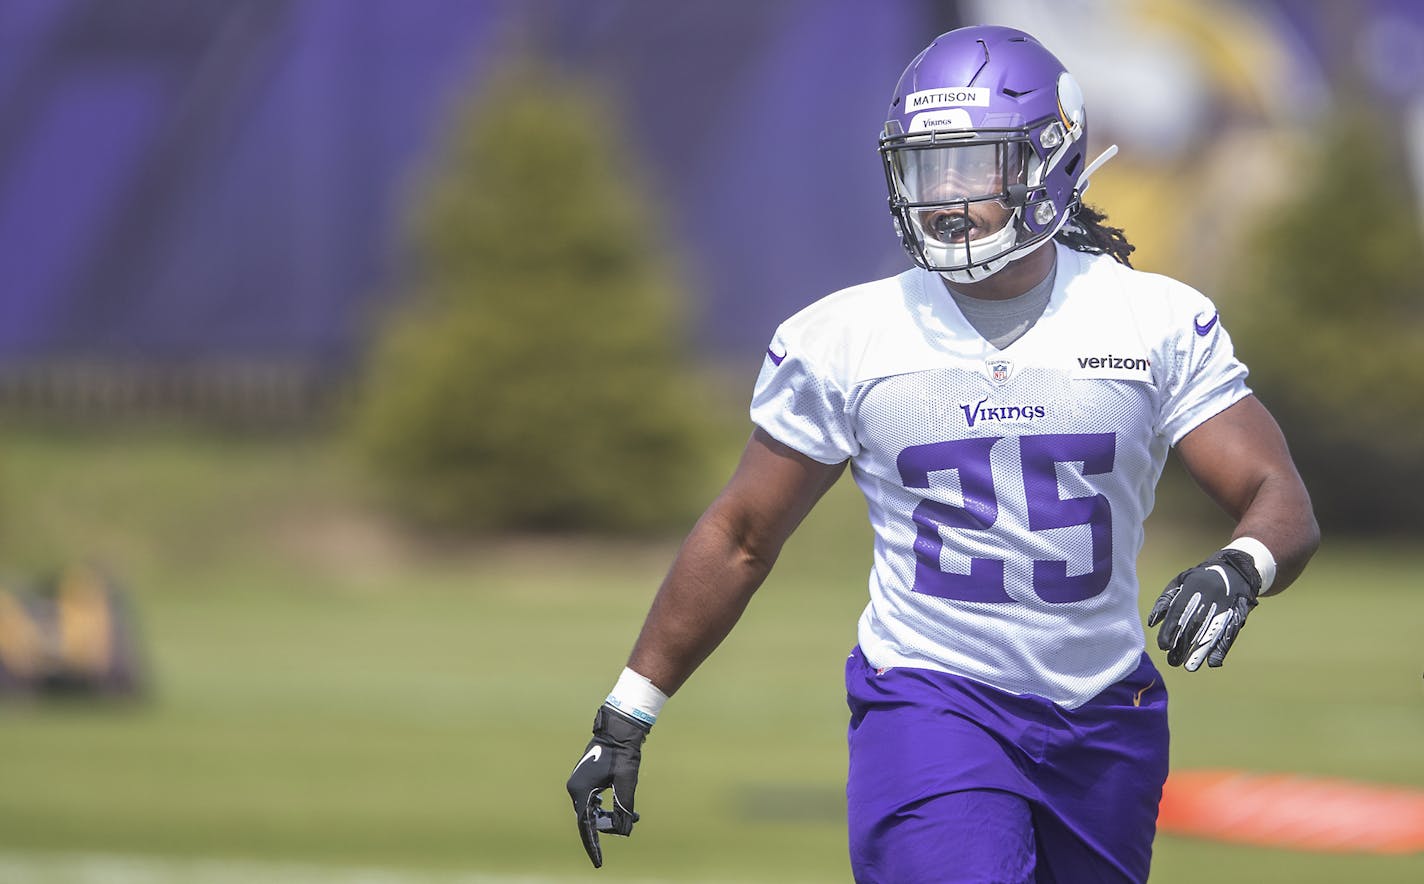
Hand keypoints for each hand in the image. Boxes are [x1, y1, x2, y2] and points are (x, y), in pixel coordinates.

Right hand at [566, 705, 649, 867]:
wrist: (618, 729)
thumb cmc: (622, 754)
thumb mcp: (626, 783)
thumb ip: (624, 808)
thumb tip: (624, 831)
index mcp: (580, 791)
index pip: (585, 826)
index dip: (593, 846)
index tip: (598, 862)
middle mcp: (575, 788)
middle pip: (589, 819)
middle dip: (608, 826)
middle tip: (630, 824)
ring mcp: (578, 783)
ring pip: (591, 810)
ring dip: (609, 816)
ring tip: (632, 815)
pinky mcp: (585, 779)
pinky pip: (592, 801)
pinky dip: (605, 807)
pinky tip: (619, 807)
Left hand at [1148, 548, 1261, 670]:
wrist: (1236, 569)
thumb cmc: (1200, 579)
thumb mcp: (1180, 582)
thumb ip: (1165, 601)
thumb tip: (1153, 623)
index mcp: (1193, 587)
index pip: (1179, 611)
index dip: (1171, 629)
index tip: (1163, 646)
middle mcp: (1210, 597)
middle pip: (1195, 625)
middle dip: (1183, 645)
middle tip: (1173, 661)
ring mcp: (1225, 606)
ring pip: (1212, 632)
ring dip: (1201, 651)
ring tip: (1190, 667)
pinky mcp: (1238, 615)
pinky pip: (1229, 633)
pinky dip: (1222, 649)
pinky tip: (1213, 662)